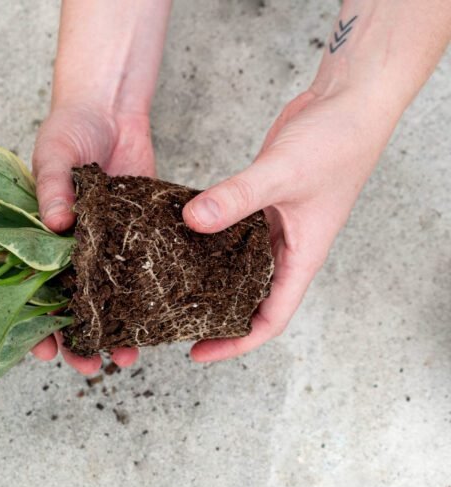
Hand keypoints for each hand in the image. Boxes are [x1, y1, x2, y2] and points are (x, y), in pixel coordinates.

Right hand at [30, 104, 155, 373]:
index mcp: (39, 238)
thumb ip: (50, 187)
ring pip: (106, 300)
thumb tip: (54, 223)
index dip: (33, 325)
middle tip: (91, 367)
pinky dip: (143, 300)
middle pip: (69, 307)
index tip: (45, 351)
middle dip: (78, 341)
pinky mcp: (135, 237)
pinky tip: (156, 321)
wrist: (110, 108)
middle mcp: (69, 250)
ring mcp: (103, 247)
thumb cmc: (68, 129)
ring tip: (127, 356)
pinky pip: (138, 275)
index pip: (29, 291)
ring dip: (114, 331)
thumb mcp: (52, 155)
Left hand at [182, 87, 398, 361]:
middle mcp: (287, 248)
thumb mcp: (282, 174)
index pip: (269, 318)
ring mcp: (274, 225)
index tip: (199, 353)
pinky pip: (232, 231)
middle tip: (174, 322)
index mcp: (302, 257)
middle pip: (250, 298)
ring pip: (239, 266)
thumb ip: (237, 197)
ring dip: (211, 279)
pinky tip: (180, 238)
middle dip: (217, 316)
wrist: (348, 102)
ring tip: (170, 288)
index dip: (235, 341)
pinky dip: (209, 239)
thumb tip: (192, 220)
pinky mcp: (261, 203)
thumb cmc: (337, 142)